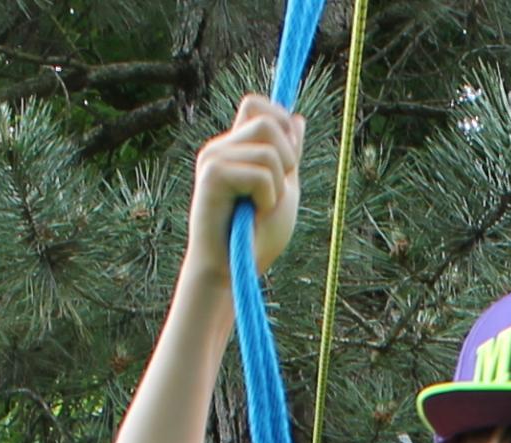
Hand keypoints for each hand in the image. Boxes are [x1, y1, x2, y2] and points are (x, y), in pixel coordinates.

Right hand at [186, 95, 304, 284]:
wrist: (232, 271)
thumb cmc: (256, 237)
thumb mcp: (283, 188)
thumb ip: (289, 155)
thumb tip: (297, 118)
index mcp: (234, 147)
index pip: (255, 104)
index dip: (279, 120)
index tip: (288, 159)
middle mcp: (220, 148)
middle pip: (268, 121)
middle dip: (287, 158)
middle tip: (273, 192)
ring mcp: (213, 159)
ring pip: (269, 149)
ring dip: (278, 185)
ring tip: (261, 207)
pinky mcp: (212, 175)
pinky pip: (261, 173)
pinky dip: (268, 198)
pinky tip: (252, 214)